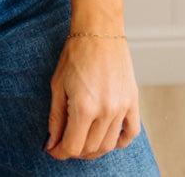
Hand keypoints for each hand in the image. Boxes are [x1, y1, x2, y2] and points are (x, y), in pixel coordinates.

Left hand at [44, 32, 140, 159]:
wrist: (99, 32)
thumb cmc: (75, 53)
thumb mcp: (58, 85)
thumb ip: (55, 118)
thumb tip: (52, 143)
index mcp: (84, 107)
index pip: (72, 146)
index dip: (60, 152)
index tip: (53, 149)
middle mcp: (106, 111)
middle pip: (91, 149)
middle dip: (75, 151)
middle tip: (65, 142)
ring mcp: (122, 108)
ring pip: (109, 145)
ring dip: (94, 149)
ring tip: (82, 140)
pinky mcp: (132, 101)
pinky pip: (130, 133)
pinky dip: (119, 141)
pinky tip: (108, 137)